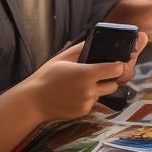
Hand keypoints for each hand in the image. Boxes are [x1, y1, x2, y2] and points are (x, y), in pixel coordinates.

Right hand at [24, 41, 140, 120]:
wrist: (33, 101)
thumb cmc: (47, 76)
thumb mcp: (63, 57)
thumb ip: (82, 48)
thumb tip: (96, 40)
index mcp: (86, 73)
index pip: (117, 69)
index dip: (118, 66)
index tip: (114, 63)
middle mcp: (89, 89)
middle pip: (114, 84)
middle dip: (110, 79)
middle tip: (99, 74)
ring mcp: (87, 102)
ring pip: (104, 94)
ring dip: (100, 89)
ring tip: (84, 84)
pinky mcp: (83, 111)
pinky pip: (94, 103)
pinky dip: (89, 98)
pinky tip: (75, 94)